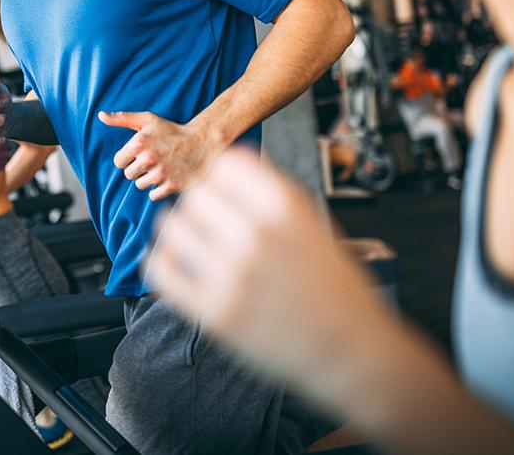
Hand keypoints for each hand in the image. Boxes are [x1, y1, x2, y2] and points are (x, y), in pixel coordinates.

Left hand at [99, 110, 222, 200]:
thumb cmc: (171, 131)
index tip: (141, 154)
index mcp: (138, 143)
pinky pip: (153, 195)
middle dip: (138, 169)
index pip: (118, 162)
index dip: (128, 158)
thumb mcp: (147, 120)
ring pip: (140, 185)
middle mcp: (148, 159)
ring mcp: (160, 173)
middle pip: (128, 175)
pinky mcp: (171, 186)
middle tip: (154, 160)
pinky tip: (168, 177)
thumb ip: (122, 118)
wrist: (202, 142)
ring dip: (148, 179)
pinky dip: (158, 189)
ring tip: (162, 167)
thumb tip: (100, 115)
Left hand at [146, 148, 386, 382]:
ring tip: (190, 237)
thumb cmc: (335, 286)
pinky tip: (173, 259)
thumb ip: (270, 192)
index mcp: (285, 208)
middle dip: (201, 203)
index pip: (225, 166)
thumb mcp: (313, 223)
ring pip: (174, 228)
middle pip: (197, 195)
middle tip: (208, 218)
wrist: (351, 350)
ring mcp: (233, 276)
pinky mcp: (215, 313)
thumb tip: (231, 161)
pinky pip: (163, 271)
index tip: (221, 190)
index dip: (221, 177)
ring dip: (179, 228)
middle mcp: (256, 236)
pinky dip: (162, 259)